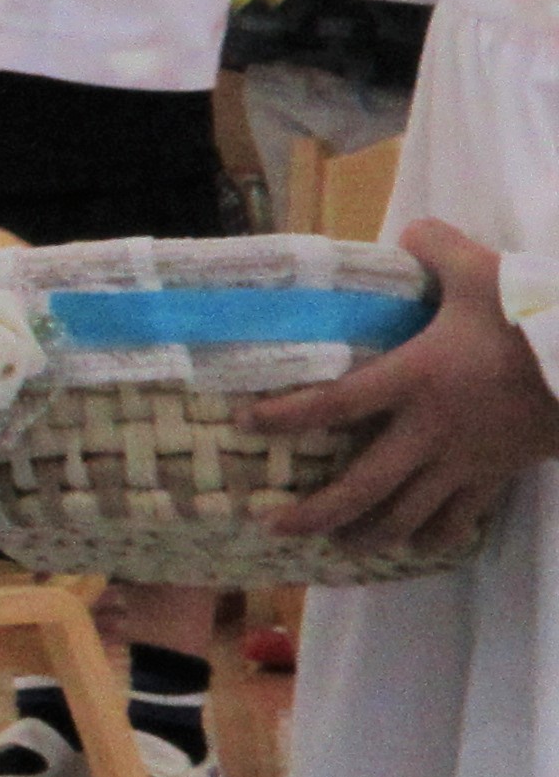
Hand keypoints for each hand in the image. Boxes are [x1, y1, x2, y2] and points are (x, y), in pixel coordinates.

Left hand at [258, 219, 558, 557]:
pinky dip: (437, 535)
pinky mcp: (498, 475)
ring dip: (370, 534)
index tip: (246, 424)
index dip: (287, 416)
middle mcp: (430, 431)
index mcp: (415, 379)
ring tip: (340, 546)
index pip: (335, 403)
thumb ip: (437, 248)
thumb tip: (410, 230)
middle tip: (275, 525)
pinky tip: (417, 544)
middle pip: (363, 485)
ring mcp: (465, 461)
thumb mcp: (482, 272)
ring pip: (408, 514)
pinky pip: (461, 517)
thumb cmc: (536, 317)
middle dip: (318, 511)